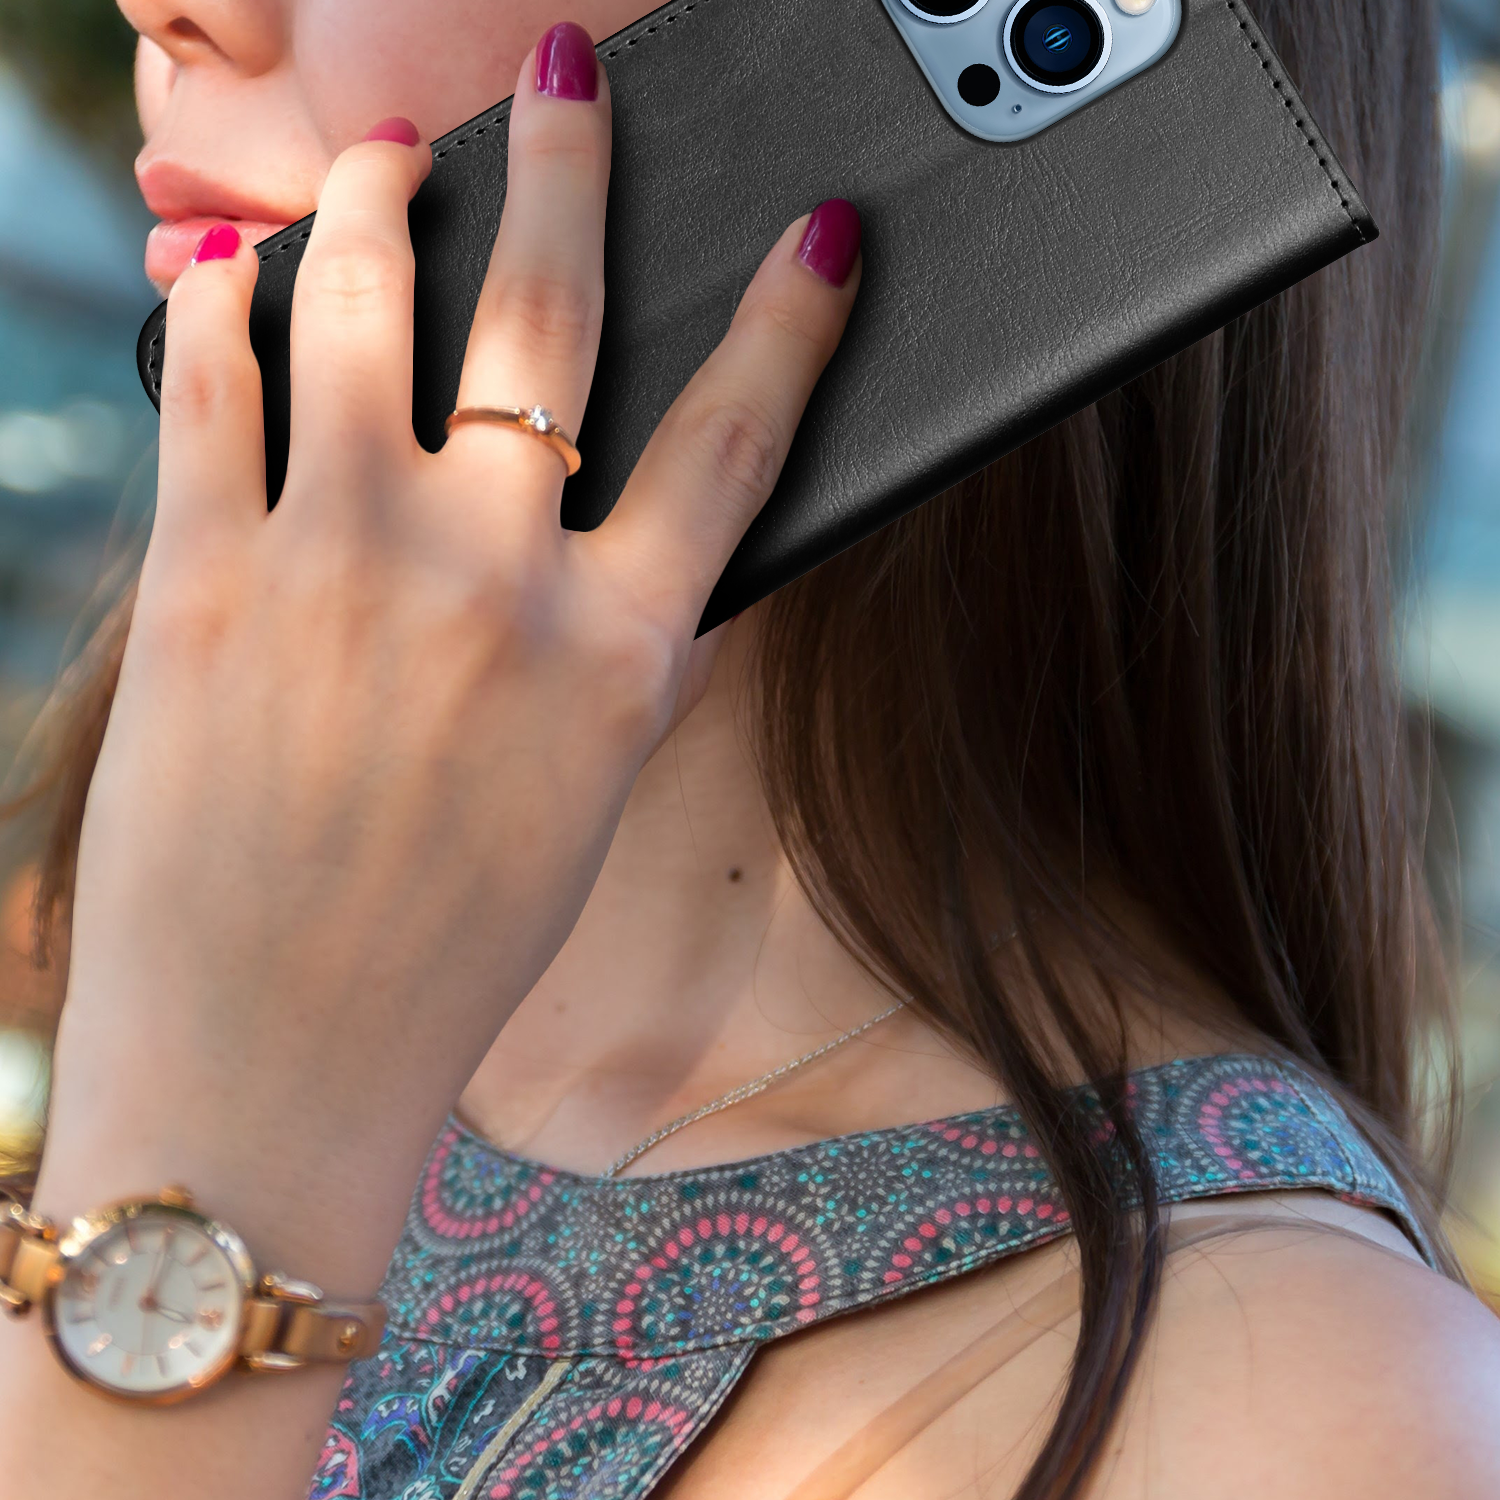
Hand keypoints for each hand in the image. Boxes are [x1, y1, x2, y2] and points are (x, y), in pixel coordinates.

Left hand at [38, 27, 860, 1292]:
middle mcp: (491, 586)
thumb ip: (612, 651)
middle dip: (570, 164)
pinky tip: (224, 275)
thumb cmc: (447, 949)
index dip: (793, 323)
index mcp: (615, 657)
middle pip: (551, 319)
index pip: (737, 440)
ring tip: (385, 163)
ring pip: (363, 304)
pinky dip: (216, 307)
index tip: (820, 234)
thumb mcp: (581, 798)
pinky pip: (209, 383)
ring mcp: (339, 566)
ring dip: (378, 205)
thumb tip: (625, 535)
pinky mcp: (198, 579)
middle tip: (569, 70)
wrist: (279, 1060)